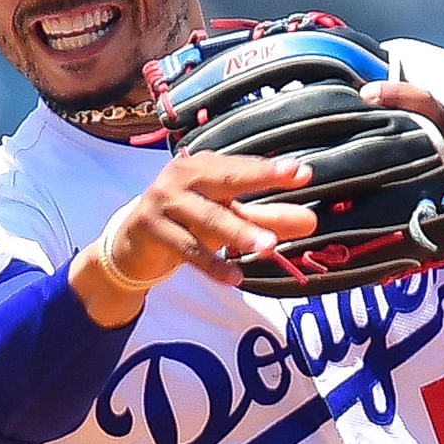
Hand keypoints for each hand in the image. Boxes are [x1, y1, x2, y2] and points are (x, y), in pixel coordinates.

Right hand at [73, 152, 321, 322]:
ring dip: (240, 232)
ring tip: (269, 246)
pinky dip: (212, 264)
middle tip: (293, 182)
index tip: (303, 173)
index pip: (243, 167)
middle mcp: (183, 176)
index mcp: (204, 166)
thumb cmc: (186, 223)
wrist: (133, 244)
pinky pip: (187, 248)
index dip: (272, 170)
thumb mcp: (228, 219)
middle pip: (226, 179)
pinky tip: (235, 277)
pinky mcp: (151, 228)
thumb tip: (310, 222)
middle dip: (260, 181)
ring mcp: (163, 200)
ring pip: (208, 218)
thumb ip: (266, 218)